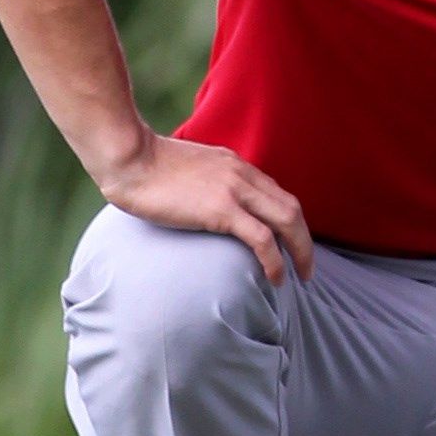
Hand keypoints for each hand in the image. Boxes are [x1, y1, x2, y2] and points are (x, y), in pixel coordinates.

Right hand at [96, 131, 315, 282]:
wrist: (128, 157)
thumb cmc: (144, 167)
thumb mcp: (186, 170)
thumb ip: (204, 183)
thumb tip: (202, 205)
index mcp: (234, 164)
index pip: (275, 193)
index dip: (288, 222)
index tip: (290, 244)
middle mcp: (242, 174)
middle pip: (291, 208)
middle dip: (305, 240)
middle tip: (306, 266)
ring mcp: (234, 190)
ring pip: (286, 221)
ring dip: (300, 251)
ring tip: (301, 276)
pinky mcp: (222, 209)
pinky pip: (262, 238)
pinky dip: (275, 261)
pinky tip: (276, 278)